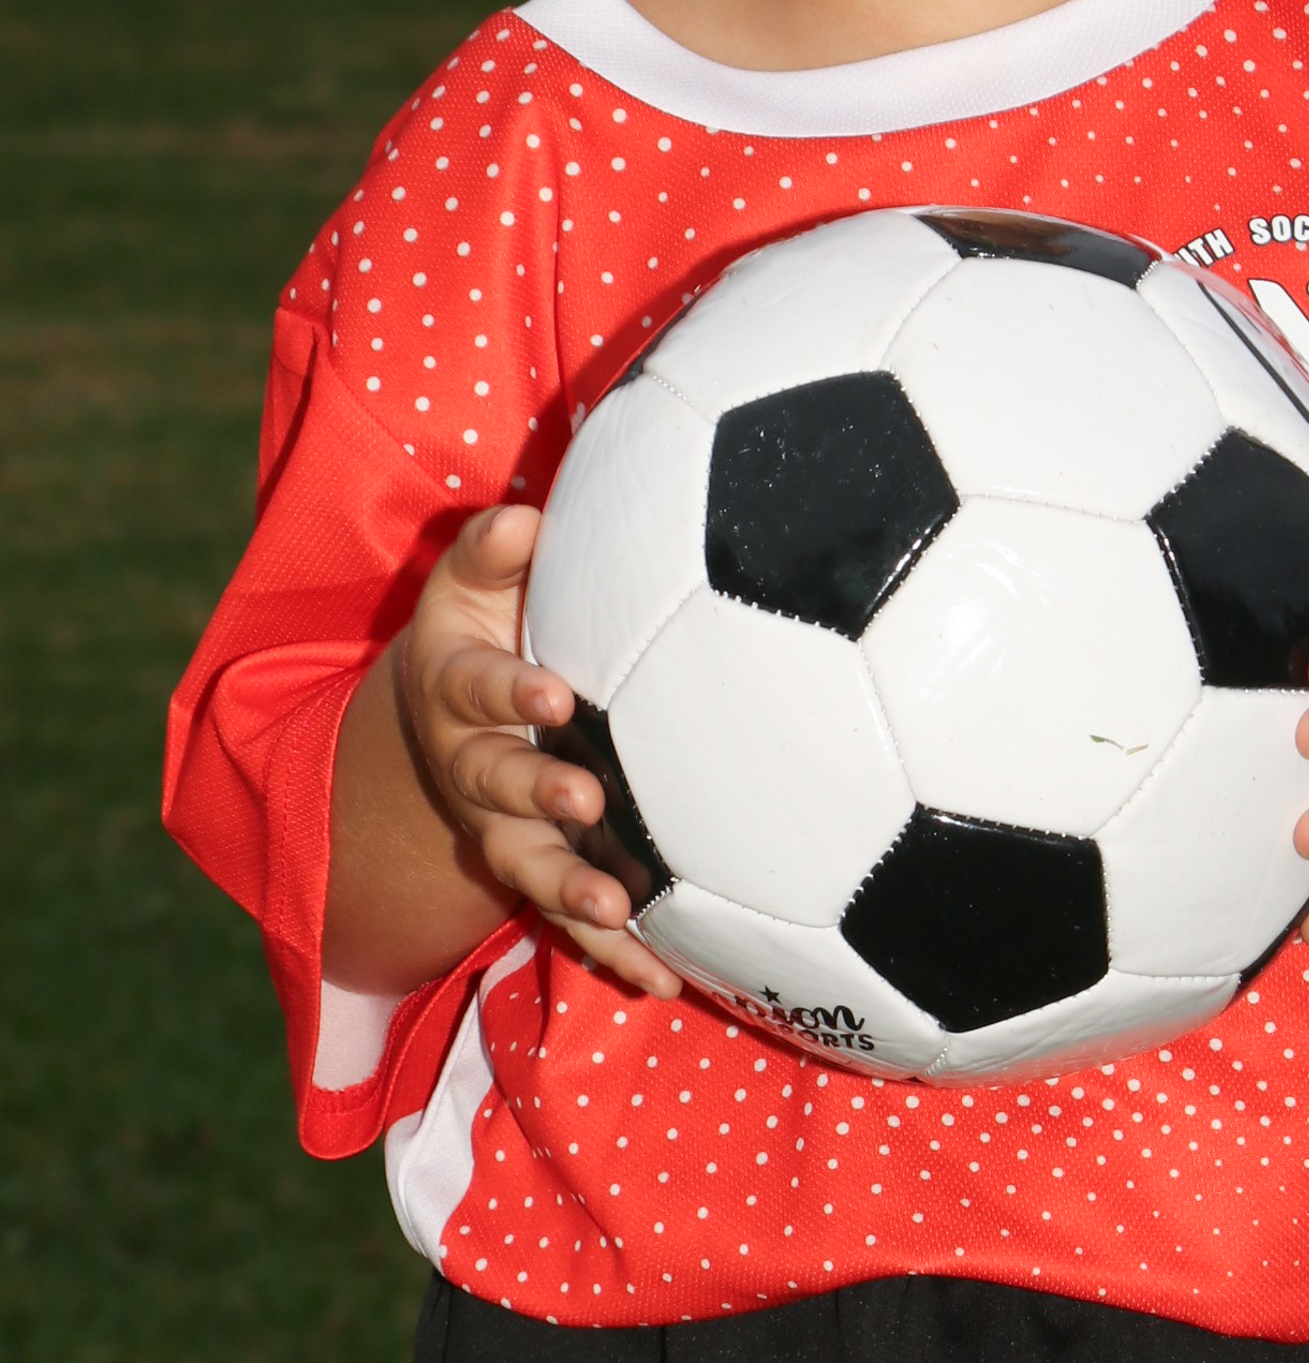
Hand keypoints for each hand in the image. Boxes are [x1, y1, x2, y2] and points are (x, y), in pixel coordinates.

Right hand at [399, 505, 680, 998]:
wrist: (451, 701)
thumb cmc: (483, 621)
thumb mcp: (472, 578)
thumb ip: (493, 548)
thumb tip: (523, 519)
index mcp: (453, 688)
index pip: (473, 687)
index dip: (508, 690)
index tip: (553, 692)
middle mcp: (471, 763)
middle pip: (493, 786)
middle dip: (536, 794)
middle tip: (585, 799)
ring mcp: (502, 823)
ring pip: (527, 865)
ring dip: (569, 890)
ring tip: (615, 910)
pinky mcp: (540, 866)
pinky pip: (569, 918)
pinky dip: (613, 952)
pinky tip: (666, 980)